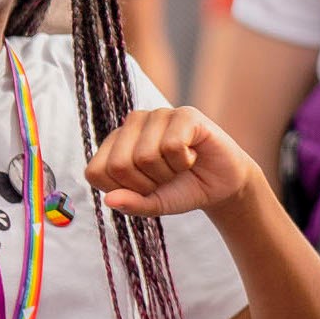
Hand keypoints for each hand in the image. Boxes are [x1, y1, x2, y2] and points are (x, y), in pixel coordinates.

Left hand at [86, 105, 262, 219]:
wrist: (222, 184)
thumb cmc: (183, 189)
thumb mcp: (154, 204)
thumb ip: (132, 204)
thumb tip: (109, 200)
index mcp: (115, 144)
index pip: (96, 172)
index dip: (123, 190)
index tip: (145, 188)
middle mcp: (132, 124)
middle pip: (119, 165)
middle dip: (147, 184)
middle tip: (166, 178)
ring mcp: (158, 115)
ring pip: (145, 156)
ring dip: (168, 173)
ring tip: (180, 165)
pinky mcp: (184, 114)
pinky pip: (172, 145)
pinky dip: (184, 161)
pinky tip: (192, 155)